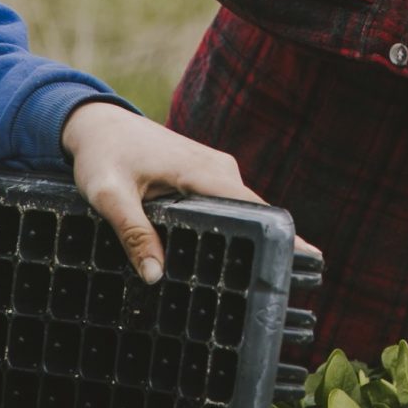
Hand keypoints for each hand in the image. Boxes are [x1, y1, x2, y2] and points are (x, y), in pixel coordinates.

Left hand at [62, 101, 280, 283]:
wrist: (98, 123)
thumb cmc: (103, 155)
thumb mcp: (109, 195)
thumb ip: (133, 233)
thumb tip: (156, 277)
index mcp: (203, 171)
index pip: (255, 207)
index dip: (282, 234)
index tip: (309, 258)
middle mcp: (219, 168)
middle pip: (254, 211)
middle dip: (267, 244)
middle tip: (277, 285)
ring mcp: (215, 169)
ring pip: (240, 209)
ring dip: (246, 236)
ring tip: (255, 277)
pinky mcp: (207, 174)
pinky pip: (228, 203)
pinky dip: (231, 226)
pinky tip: (226, 253)